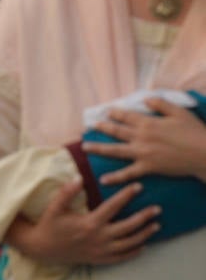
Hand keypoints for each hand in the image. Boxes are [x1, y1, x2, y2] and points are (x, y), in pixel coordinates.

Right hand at [5, 178, 158, 265]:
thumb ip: (67, 192)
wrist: (42, 248)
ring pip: (130, 243)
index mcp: (90, 223)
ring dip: (144, 234)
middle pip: (129, 227)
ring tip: (156, 225)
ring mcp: (101, 250)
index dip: (127, 195)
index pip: (113, 206)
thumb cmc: (49, 225)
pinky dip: (135, 251)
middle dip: (145, 217)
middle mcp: (99, 238)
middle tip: (157, 209)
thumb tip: (79, 178)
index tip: (138, 186)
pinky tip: (143, 245)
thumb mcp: (55, 207)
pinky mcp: (100, 259)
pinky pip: (122, 257)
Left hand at [84, 98, 205, 183]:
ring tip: (85, 147)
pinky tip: (103, 180)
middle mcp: (141, 137)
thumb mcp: (179, 112)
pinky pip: (128, 173)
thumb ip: (161, 104)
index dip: (115, 113)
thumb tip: (145, 99)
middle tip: (91, 125)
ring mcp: (142, 153)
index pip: (126, 116)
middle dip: (103, 127)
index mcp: (148, 123)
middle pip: (116, 131)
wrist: (205, 154)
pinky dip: (115, 177)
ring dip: (99, 148)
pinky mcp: (147, 167)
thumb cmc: (194, 132)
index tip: (106, 111)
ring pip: (115, 150)